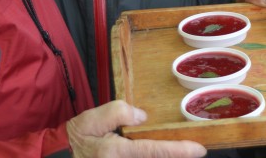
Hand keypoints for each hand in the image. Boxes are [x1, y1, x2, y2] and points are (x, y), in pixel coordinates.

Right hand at [66, 100, 205, 157]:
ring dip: (168, 155)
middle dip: (178, 155)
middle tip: (199, 149)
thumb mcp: (97, 116)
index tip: (199, 149)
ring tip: (187, 149)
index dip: (178, 150)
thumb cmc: (83, 131)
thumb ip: (121, 112)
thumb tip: (143, 117)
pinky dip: (159, 155)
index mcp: (117, 152)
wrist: (65, 148)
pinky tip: (170, 150)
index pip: (154, 150)